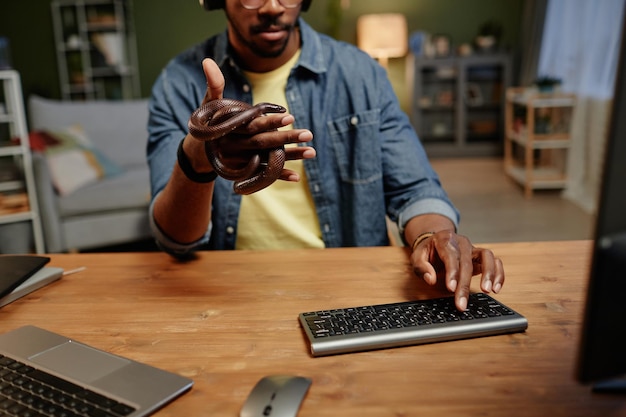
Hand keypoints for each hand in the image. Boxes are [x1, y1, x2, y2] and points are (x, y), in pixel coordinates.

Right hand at [193, 58, 315, 181]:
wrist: (198, 152)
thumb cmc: (208, 121)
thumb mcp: (209, 103)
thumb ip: (214, 83)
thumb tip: (208, 60)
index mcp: (233, 127)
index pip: (254, 124)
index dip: (271, 121)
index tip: (290, 115)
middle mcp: (239, 145)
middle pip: (265, 142)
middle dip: (287, 138)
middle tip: (309, 134)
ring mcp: (244, 159)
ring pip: (268, 159)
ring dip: (290, 157)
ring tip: (312, 152)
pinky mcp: (247, 169)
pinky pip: (264, 174)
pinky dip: (279, 175)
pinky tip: (296, 177)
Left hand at [410, 230, 504, 310]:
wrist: (437, 242)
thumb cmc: (428, 252)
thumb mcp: (417, 257)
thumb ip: (421, 267)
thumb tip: (431, 279)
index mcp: (444, 239)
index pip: (450, 256)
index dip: (452, 272)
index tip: (451, 288)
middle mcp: (462, 242)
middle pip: (466, 262)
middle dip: (465, 284)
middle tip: (462, 302)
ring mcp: (474, 248)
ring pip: (487, 256)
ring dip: (489, 274)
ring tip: (487, 291)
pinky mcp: (482, 256)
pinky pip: (495, 262)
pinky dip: (498, 274)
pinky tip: (496, 288)